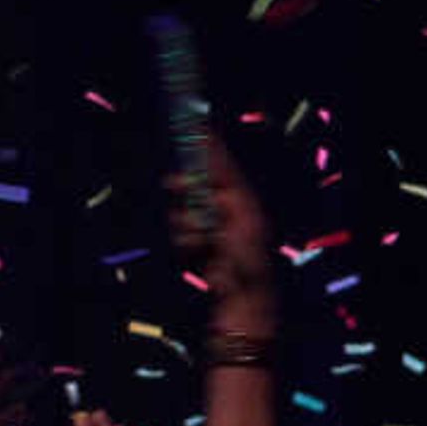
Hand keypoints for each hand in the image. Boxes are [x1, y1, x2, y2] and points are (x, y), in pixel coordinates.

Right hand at [178, 133, 275, 305]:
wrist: (243, 297)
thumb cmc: (250, 259)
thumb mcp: (244, 218)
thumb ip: (226, 191)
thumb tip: (209, 171)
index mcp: (243, 203)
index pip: (223, 169)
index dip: (209, 150)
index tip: (196, 128)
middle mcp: (227, 215)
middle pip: (197, 188)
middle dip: (187, 190)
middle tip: (176, 186)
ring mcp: (211, 232)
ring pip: (184, 213)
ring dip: (188, 225)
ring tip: (202, 240)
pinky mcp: (198, 249)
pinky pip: (181, 235)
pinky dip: (186, 242)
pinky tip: (198, 252)